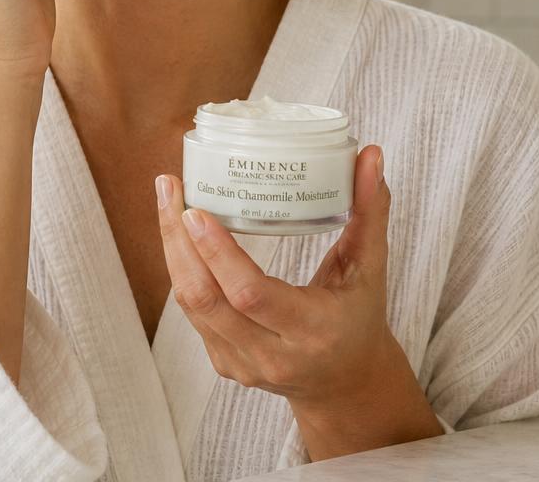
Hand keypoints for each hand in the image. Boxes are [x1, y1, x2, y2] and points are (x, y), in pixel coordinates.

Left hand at [156, 146, 444, 457]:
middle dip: (179, 240)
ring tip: (168, 198)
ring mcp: (241, 363)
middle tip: (170, 186)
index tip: (196, 211)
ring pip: (190, 304)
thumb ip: (369, 211)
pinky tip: (179, 233)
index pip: (250, 295)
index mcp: (311, 330)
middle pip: (206, 297)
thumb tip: (370, 154)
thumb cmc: (359, 317)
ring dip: (172, 250)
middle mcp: (271, 354)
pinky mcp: (224, 363)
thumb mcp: (370, 267)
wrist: (346, 383)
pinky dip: (182, 269)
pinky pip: (193, 312)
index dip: (219, 254)